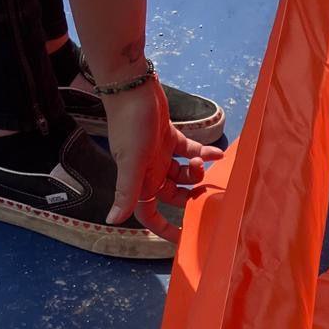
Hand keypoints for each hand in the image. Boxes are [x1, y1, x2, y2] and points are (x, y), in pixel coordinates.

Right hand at [103, 78, 223, 242]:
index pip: (148, 212)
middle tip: (205, 191)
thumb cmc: (132, 125)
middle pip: (172, 194)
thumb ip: (126, 191)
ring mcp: (159, 154)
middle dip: (189, 195)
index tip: (182, 238)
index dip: (163, 228)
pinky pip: (189, 151)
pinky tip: (216, 153)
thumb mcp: (132, 162)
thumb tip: (112, 221)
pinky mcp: (168, 137)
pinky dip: (202, 153)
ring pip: (182, 173)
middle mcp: (148, 170)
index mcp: (138, 180)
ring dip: (196, 171)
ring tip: (204, 163)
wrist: (134, 90)